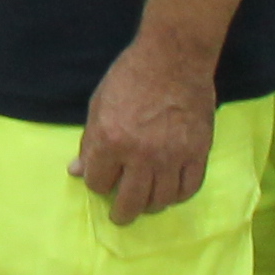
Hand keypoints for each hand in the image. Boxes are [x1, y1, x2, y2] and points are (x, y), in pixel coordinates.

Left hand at [71, 39, 214, 224]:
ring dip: (149, 206)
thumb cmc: (130, 77)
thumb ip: (89, 142)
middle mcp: (140, 155)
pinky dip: (177, 196)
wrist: (174, 58)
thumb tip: (76, 171)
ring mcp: (171, 157)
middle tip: (120, 215)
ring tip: (145, 203)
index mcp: (110, 141)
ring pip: (159, 201)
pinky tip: (170, 192)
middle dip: (121, 213)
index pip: (97, 183)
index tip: (101, 180)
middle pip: (129, 203)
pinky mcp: (197, 153)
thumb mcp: (98, 105)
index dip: (97, 183)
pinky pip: (188, 189)